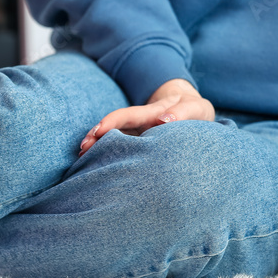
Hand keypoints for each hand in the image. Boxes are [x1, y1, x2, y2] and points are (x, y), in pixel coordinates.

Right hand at [78, 78, 214, 155]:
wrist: (194, 112)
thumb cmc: (195, 110)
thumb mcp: (195, 108)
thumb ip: (182, 112)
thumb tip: (164, 120)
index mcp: (151, 114)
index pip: (127, 116)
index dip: (111, 122)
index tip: (98, 132)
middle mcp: (140, 124)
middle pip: (113, 129)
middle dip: (96, 137)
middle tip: (82, 150)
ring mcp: (138, 135)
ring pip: (114, 141)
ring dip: (98, 149)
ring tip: (83, 162)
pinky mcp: (140, 147)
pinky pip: (122, 150)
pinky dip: (109, 157)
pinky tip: (99, 169)